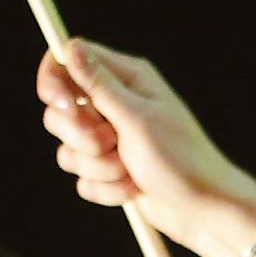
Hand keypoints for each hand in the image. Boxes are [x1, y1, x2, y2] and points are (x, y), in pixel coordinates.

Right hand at [33, 40, 255, 256]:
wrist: (201, 210)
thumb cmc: (179, 160)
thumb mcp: (137, 119)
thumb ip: (99, 85)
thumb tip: (71, 46)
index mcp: (126, 79)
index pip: (69, 61)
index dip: (54, 81)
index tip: (60, 104)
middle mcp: (115, 105)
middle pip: (60, 111)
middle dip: (80, 135)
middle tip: (112, 143)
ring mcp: (110, 140)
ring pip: (68, 150)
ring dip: (98, 168)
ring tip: (130, 170)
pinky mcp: (109, 171)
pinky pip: (82, 180)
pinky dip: (106, 189)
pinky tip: (134, 189)